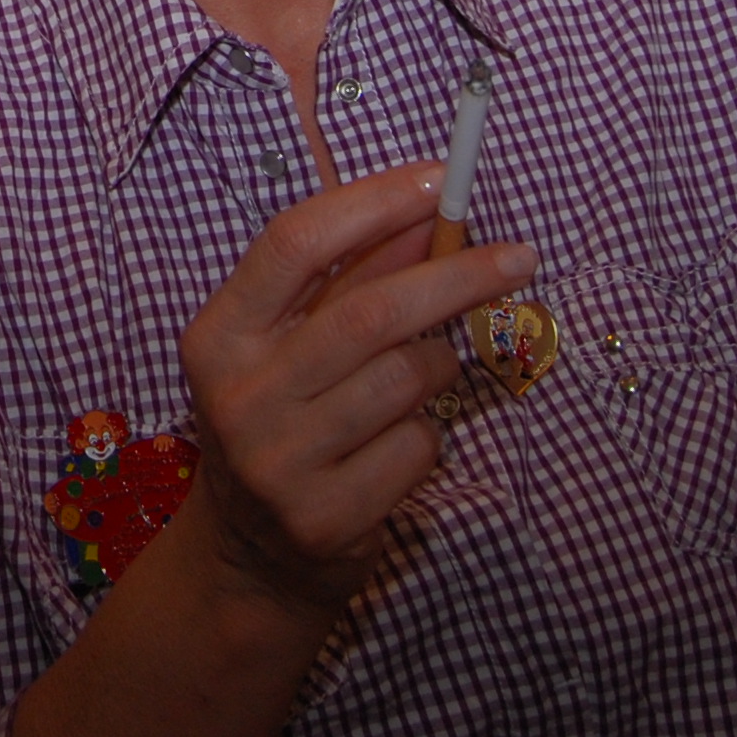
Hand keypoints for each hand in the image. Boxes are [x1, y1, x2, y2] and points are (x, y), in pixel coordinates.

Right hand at [174, 166, 536, 623]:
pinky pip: (416, 447)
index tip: (438, 181)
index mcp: (219, 334)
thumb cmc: (283, 419)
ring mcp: (278, 462)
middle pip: (367, 311)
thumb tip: (428, 215)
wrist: (249, 555)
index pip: (293, 243)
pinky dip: (429, 432)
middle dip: (455, 275)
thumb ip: (349, 279)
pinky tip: (403, 440)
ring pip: (403, 379)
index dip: (371, 203)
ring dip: (442, 364)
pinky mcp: (324, 517)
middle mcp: (238, 394)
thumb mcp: (292, 344)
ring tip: (437, 368)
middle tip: (517, 257)